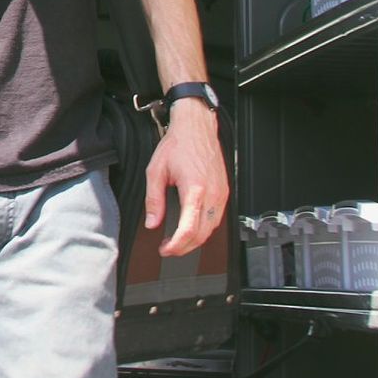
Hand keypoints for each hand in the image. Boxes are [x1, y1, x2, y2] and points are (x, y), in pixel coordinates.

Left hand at [144, 100, 229, 256]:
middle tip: (168, 248)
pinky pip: (217, 218)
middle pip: (202, 234)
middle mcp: (212, 194)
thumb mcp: (156, 170)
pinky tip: (192, 227)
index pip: (189, 229)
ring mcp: (221, 193)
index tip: (165, 249)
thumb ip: (153, 199)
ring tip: (178, 240)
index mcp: (195, 189)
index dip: (177, 245)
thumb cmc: (178, 144)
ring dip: (196, 239)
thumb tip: (152, 223)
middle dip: (185, 247)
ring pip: (212, 229)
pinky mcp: (224, 192)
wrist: (196, 127)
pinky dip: (205, 228)